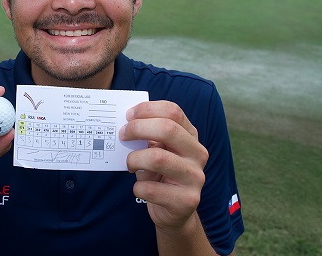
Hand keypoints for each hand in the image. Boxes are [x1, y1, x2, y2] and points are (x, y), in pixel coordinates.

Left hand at [120, 101, 208, 231]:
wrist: (175, 212)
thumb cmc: (161, 175)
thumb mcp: (159, 151)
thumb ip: (149, 136)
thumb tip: (125, 124)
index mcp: (191, 136)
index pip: (173, 112)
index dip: (147, 109)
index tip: (128, 115)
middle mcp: (198, 154)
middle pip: (168, 129)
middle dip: (138, 128)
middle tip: (123, 135)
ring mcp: (195, 178)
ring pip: (158, 158)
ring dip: (135, 159)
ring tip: (130, 165)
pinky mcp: (187, 201)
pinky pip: (152, 189)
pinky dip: (138, 188)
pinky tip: (140, 189)